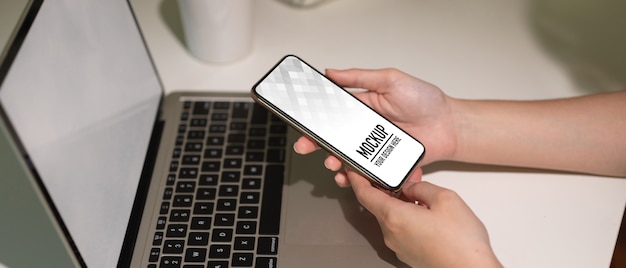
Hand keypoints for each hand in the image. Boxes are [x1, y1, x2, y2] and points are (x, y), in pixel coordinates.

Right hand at [294, 68, 456, 186]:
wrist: (450, 126)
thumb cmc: (426, 100)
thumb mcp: (391, 80)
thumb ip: (360, 77)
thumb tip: (332, 72)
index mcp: (363, 107)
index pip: (333, 114)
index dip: (317, 120)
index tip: (303, 124)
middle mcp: (366, 129)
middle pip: (336, 139)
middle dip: (318, 144)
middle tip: (306, 146)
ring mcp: (375, 148)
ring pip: (347, 158)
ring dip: (336, 162)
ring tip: (332, 163)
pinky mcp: (385, 163)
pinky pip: (366, 173)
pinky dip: (356, 178)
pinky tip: (350, 177)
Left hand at [347, 169, 501, 267]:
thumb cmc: (461, 243)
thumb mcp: (445, 198)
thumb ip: (422, 187)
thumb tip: (412, 186)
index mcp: (395, 217)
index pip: (364, 194)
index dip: (357, 178)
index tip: (353, 169)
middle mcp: (391, 234)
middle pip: (379, 205)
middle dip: (389, 188)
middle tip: (404, 175)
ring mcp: (399, 246)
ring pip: (392, 217)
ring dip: (401, 202)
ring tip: (422, 193)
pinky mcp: (408, 254)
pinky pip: (401, 229)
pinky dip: (407, 216)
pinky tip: (425, 212)